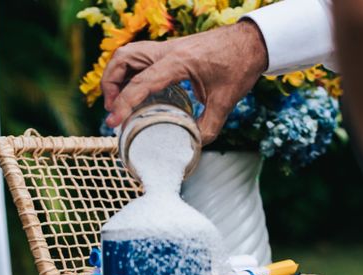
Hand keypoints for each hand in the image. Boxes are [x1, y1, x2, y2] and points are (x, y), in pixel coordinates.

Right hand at [102, 21, 267, 143]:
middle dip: (110, 84)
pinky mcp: (172, 50)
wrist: (252, 42)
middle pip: (123, 59)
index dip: (123, 104)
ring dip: (117, 75)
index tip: (113, 122)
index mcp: (178, 62)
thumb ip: (209, 125)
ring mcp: (168, 48)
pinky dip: (130, 72)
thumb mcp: (226, 100)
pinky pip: (141, 57)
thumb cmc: (239, 66)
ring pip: (128, 54)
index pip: (141, 82)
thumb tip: (195, 144)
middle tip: (113, 109)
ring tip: (119, 100)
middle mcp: (167, 51)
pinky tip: (137, 90)